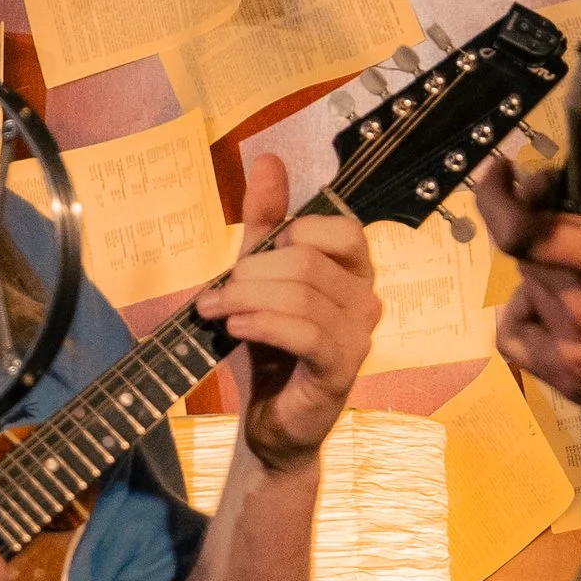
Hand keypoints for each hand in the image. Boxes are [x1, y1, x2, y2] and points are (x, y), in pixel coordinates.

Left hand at [195, 152, 379, 474]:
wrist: (270, 421)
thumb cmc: (270, 349)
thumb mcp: (260, 276)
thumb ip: (267, 220)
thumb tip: (267, 158)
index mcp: (353, 273)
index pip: (342, 229)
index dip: (293, 232)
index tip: (251, 255)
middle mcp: (366, 300)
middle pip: (308, 260)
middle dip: (251, 273)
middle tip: (215, 294)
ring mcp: (358, 336)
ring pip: (303, 293)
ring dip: (246, 298)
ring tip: (215, 312)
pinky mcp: (340, 369)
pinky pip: (304, 331)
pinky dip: (261, 323)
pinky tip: (235, 329)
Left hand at [473, 155, 580, 478]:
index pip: (526, 227)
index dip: (500, 194)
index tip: (506, 171)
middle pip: (526, 253)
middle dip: (539, 218)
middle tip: (571, 205)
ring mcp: (577, 357)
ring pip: (526, 292)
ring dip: (540, 263)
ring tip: (575, 255)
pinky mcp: (580, 388)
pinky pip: (521, 344)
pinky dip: (524, 315)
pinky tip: (549, 304)